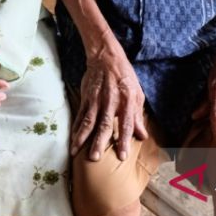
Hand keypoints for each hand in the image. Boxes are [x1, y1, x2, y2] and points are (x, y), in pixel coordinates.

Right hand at [72, 37, 146, 161]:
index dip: (123, 140)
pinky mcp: (86, 97)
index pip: (126, 124)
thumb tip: (142, 136)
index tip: (122, 156)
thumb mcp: (137, 93)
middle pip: (104, 124)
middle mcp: (111, 100)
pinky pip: (80, 115)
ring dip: (82, 137)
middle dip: (99, 142)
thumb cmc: (125, 77)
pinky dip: (76, 128)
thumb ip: (138, 116)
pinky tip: (73, 139)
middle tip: (94, 158)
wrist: (106, 57)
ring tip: (77, 152)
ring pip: (88, 121)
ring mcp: (96, 99)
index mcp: (127, 100)